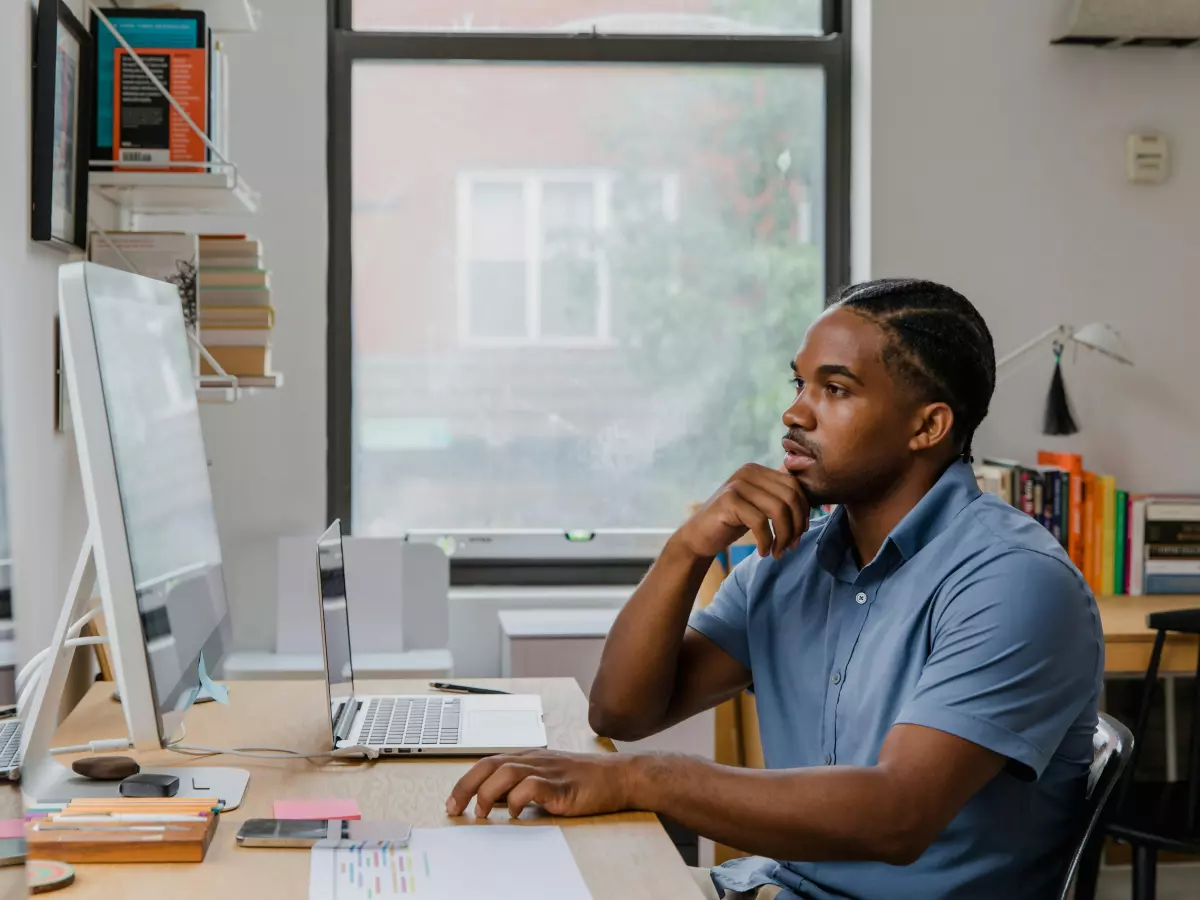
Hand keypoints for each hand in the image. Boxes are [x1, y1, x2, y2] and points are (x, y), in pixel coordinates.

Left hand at [445, 750, 638, 818]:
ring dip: (487, 793)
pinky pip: (532, 787)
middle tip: (454, 808)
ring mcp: (548, 771)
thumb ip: (522, 786)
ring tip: (481, 813)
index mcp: (528, 757)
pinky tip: (515, 813)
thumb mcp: (547, 779)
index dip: (466, 781)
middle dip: (467, 786)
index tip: (452, 802)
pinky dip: (517, 799)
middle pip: (490, 764)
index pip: (488, 762)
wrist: (618, 777)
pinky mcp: (561, 786)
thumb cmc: (584, 780)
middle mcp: (534, 760)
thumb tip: (492, 802)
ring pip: (506, 772)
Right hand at [676, 463, 809, 559]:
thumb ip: (778, 498)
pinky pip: (760, 522)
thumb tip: (811, 503)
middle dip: (796, 526)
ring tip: (778, 552)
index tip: (800, 534)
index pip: (794, 486)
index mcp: (758, 470)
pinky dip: (766, 541)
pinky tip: (763, 552)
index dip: (803, 511)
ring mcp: (737, 485)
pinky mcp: (728, 501)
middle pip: (790, 497)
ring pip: (778, 509)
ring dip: (783, 536)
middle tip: (791, 547)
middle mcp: (748, 472)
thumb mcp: (759, 506)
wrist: (698, 537)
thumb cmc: (732, 523)